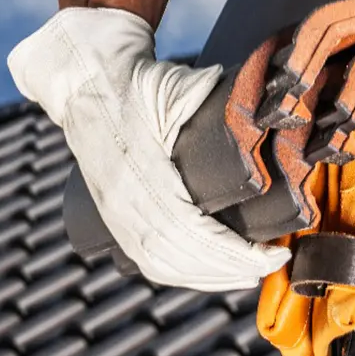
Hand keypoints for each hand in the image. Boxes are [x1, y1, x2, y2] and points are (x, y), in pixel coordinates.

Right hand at [7, 7, 289, 290]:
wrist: (84, 79)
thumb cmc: (132, 80)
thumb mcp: (173, 83)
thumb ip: (213, 97)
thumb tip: (261, 111)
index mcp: (136, 169)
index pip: (187, 229)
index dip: (230, 250)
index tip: (270, 252)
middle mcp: (119, 198)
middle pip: (175, 256)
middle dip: (227, 269)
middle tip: (270, 264)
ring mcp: (111, 210)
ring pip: (159, 264)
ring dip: (207, 276)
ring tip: (249, 272)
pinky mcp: (111, 215)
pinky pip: (146, 259)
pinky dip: (182, 273)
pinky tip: (210, 273)